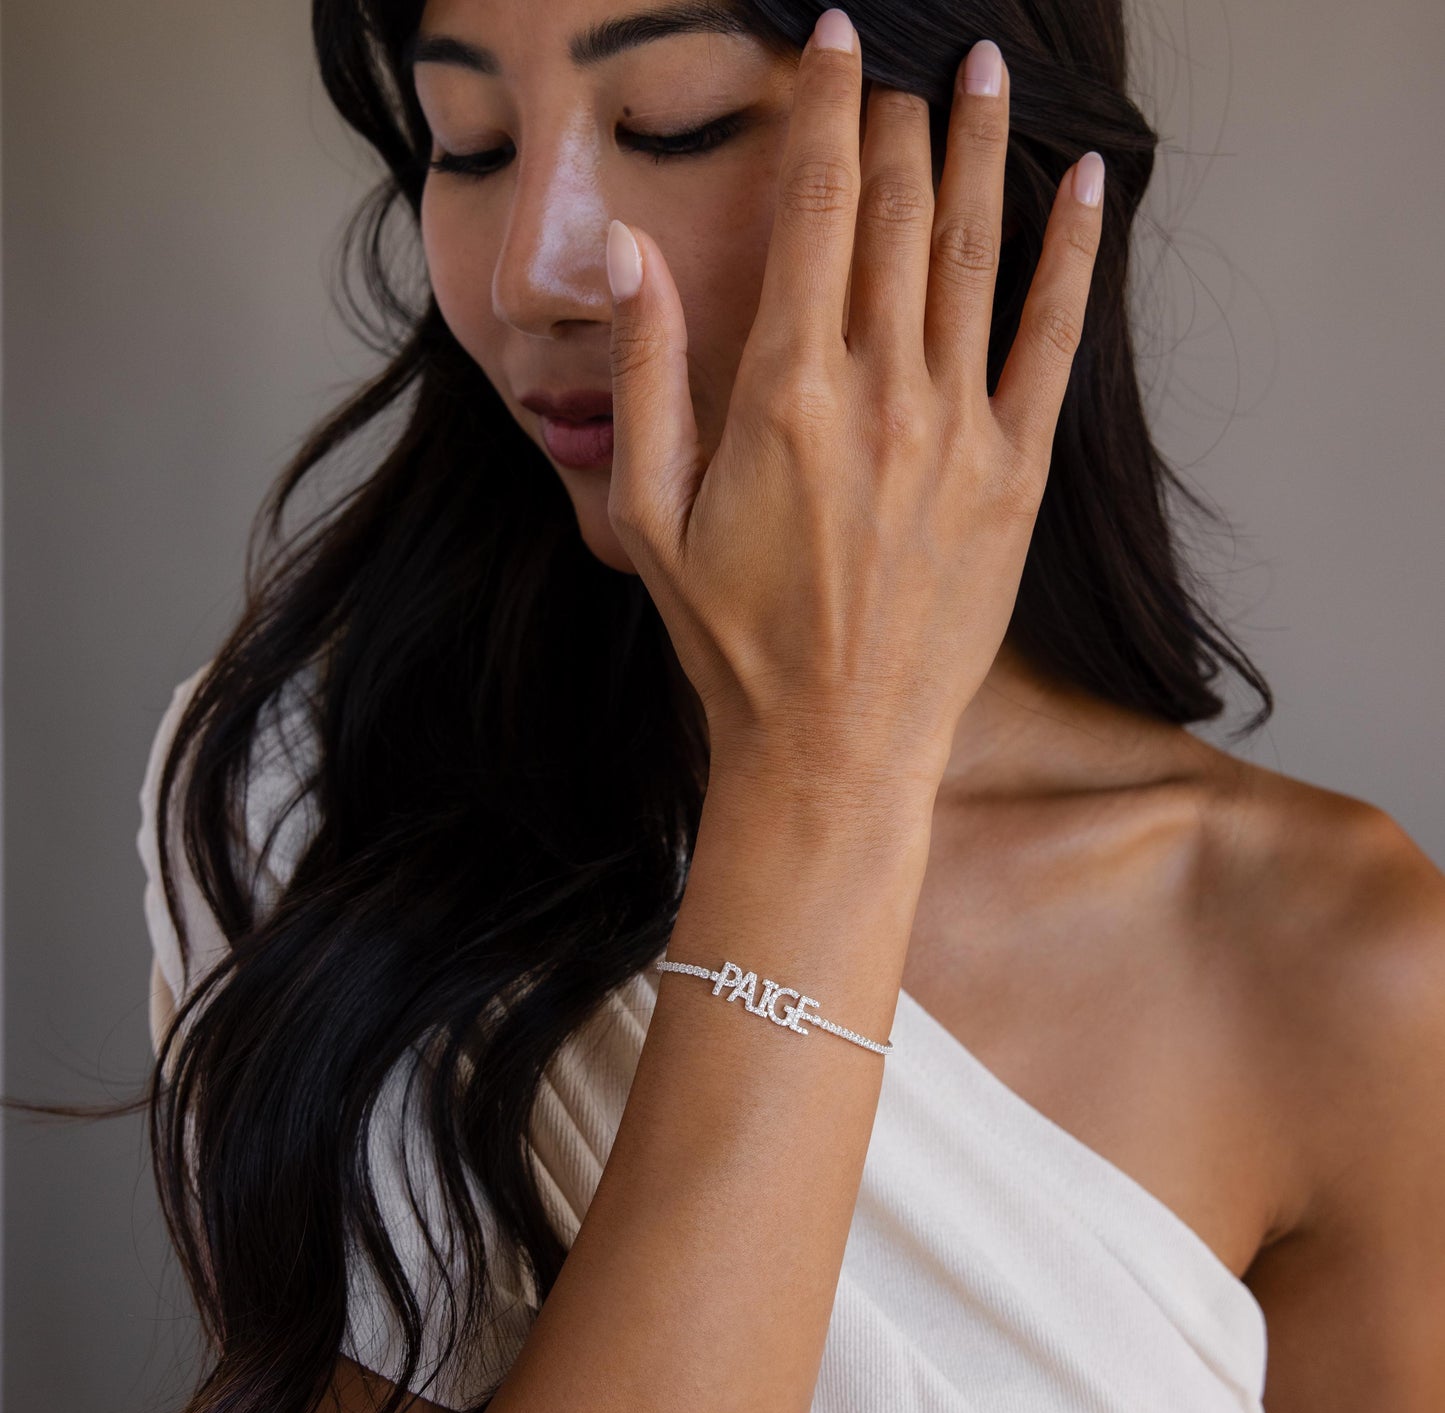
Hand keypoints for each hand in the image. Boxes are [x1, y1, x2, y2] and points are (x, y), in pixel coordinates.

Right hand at [603, 12, 1103, 788]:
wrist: (833, 744)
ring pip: (976, 256)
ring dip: (985, 153)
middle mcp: (881, 392)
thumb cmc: (733, 640)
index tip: (837, 42)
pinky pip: (1054, 343)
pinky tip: (1087, 185)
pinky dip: (1072, 257)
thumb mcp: (651, 515)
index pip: (817, 205)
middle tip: (911, 59)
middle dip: (904, 119)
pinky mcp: (1014, 478)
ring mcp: (958, 432)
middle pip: (900, 213)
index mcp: (785, 391)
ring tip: (992, 73)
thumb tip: (631, 254)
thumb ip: (646, 375)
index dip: (829, 106)